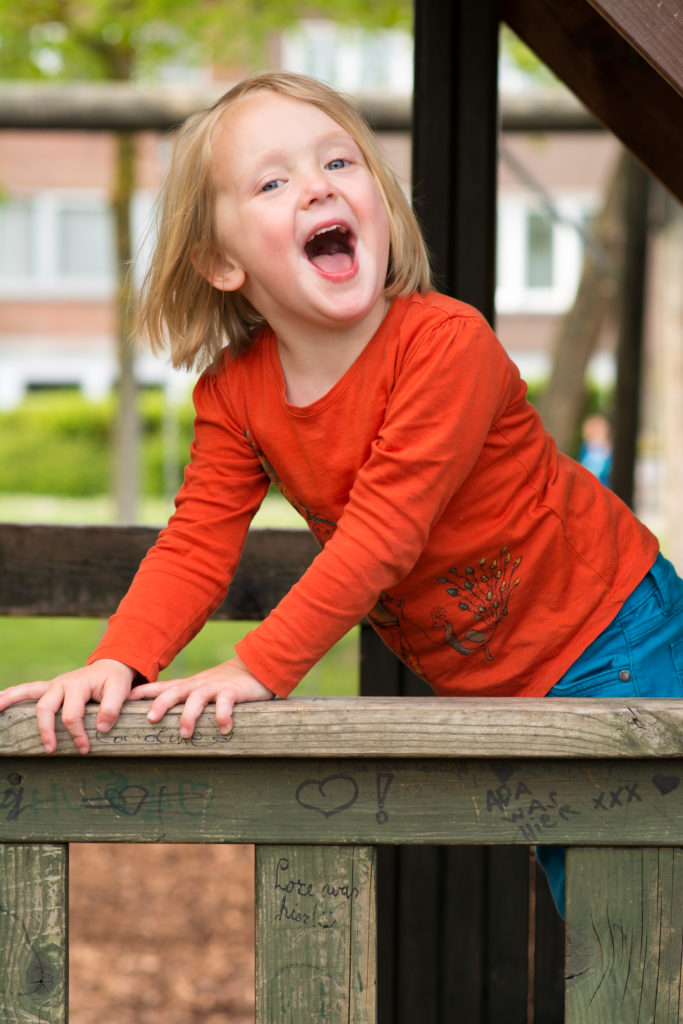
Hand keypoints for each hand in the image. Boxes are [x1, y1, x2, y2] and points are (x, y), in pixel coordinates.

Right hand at [0, 659, 135, 754]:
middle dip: (46, 730)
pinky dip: (11, 694)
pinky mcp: (48, 688)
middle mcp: (61, 683)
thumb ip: (113, 708)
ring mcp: (52, 685)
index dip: (77, 734)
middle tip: (51, 750)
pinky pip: (26, 690)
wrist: (110, 666)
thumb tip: (101, 729)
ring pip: (28, 694)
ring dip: (11, 702)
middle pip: (46, 707)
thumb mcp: (120, 690)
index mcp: (78, 684)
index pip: (72, 714)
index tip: (85, 748)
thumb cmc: (114, 681)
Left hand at [129, 656, 273, 736]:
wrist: (253, 667)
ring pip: (197, 698)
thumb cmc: (223, 684)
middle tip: (150, 718)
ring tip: (185, 733)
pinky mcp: (232, 691)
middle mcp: (198, 685)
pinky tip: (224, 728)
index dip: (144, 692)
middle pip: (175, 691)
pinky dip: (223, 716)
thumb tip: (159, 715)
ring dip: (189, 715)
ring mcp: (214, 687)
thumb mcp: (200, 688)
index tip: (126, 699)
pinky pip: (226, 703)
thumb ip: (184, 698)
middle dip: (161, 703)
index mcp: (188, 686)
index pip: (163, 687)